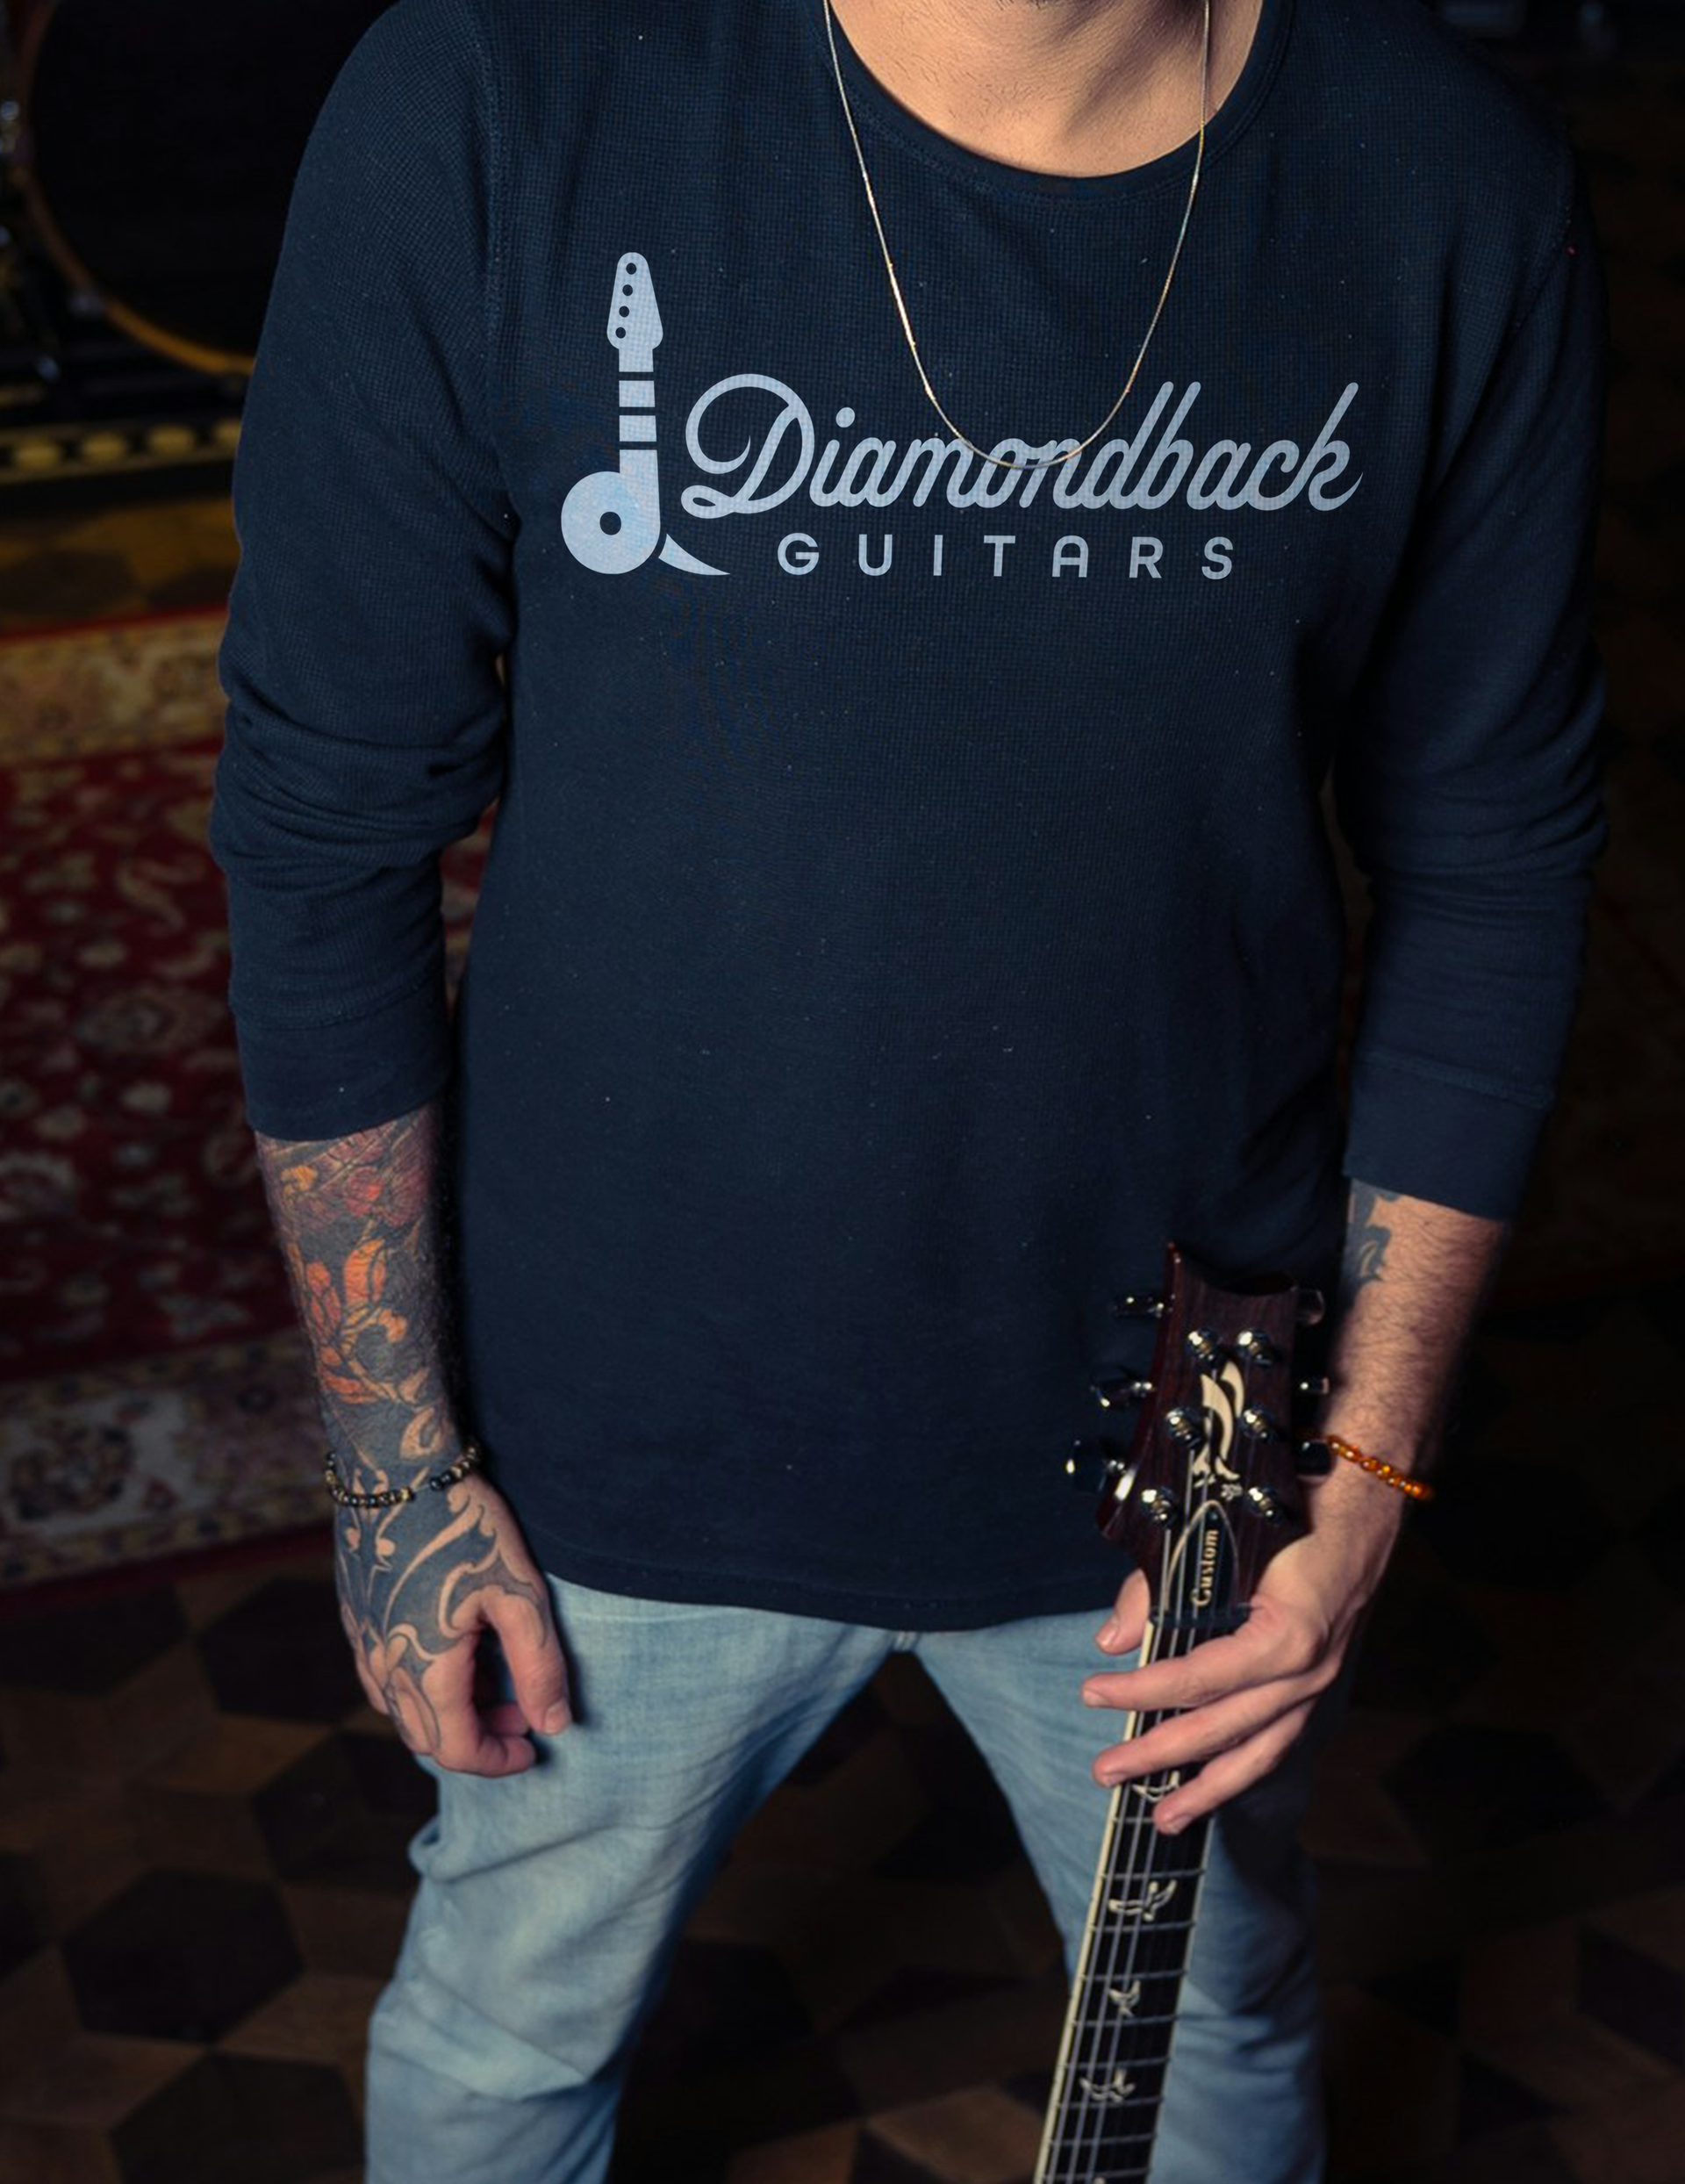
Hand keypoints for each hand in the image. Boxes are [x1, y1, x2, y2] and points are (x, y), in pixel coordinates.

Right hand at [333, 1468, 571, 1775]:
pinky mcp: (352, 1615)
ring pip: (401, 1709)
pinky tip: (452, 1648)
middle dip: (479, 1737)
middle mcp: (383, 1667)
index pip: (458, 1750)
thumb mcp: (521, 1597)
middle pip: (427, 1736)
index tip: (534, 1749)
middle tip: (521, 1712)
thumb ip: (539, 1668)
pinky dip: (420, 1683)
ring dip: (448, 1711)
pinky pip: (382, 1675)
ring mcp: (361, 1641)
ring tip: (491, 1676)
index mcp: (424, 1671)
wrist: (397, 1470)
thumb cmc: (466, 1528)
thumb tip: (554, 1726)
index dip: (499, 1761)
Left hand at [1080, 1465, 1405, 1832]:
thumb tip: (1111, 1640)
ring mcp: (1321, 1682)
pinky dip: (1242, 1764)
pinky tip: (1211, 1783)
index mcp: (1290, 1637)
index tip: (1093, 1693)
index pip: (1199, 1679)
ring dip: (1208, 1788)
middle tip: (1105, 1772)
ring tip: (1163, 1818)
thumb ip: (1158, 1587)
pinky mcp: (1320, 1681)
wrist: (1363, 1494)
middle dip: (1161, 1755)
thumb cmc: (1291, 1506)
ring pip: (1260, 1753)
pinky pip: (1278, 1737)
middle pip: (1225, 1729)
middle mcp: (1310, 1672)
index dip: (1141, 1692)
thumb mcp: (1221, 1535)